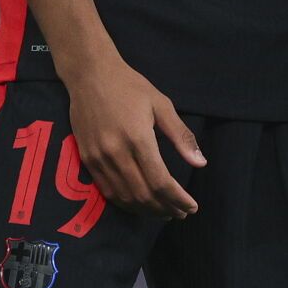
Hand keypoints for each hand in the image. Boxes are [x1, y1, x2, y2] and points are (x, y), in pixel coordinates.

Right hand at [62, 56, 205, 218]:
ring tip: (164, 212)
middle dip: (166, 209)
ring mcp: (99, 158)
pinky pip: (107, 191)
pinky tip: (140, 204)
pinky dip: (126, 203)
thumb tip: (201, 163)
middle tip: (181, 213)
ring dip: (147, 210)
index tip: (192, 206)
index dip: (178, 199)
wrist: (89, 74)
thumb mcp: (161, 104)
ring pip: (125, 198)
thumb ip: (181, 136)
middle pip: (144, 195)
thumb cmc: (129, 86)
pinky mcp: (87, 160)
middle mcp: (116, 153)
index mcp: (138, 139)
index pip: (161, 182)